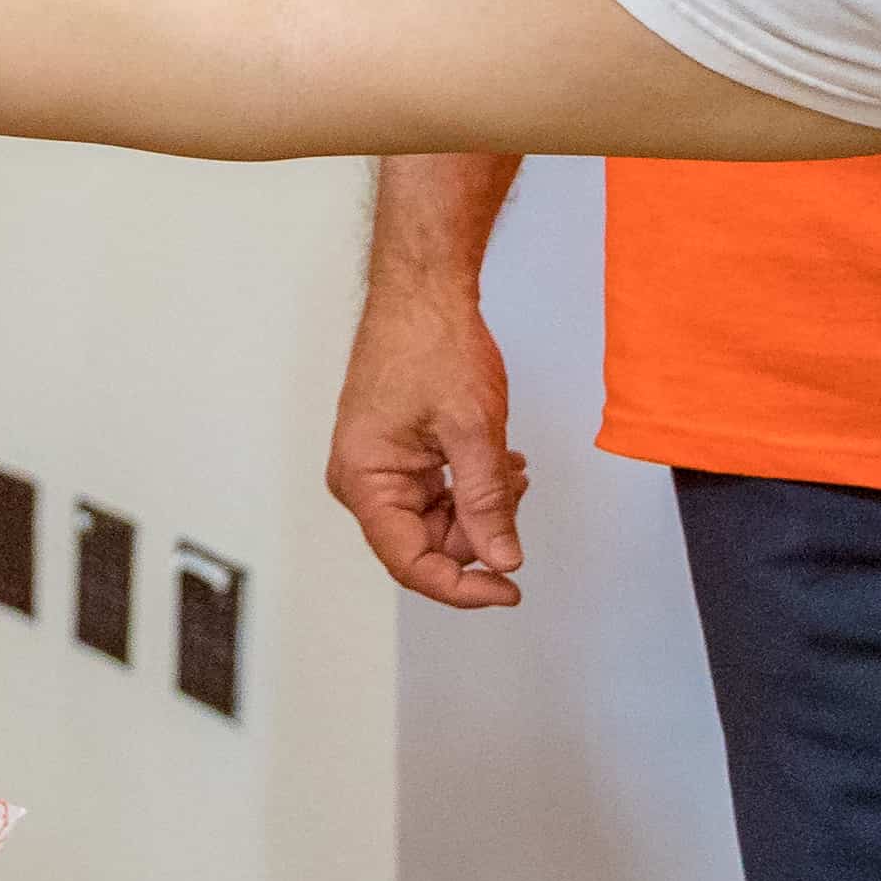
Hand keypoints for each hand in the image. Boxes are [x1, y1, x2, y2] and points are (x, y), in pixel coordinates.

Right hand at [327, 273, 529, 608]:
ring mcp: (378, 465)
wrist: (423, 291)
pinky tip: (499, 461)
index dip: (463, 587)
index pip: (411, 563)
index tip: (508, 589)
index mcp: (365, 480)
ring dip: (480, 504)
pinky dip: (472, 485)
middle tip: (516, 498)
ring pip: (437, 518)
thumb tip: (502, 560)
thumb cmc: (431, 343)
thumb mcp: (472, 430)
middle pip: (425, 543)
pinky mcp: (396, 451)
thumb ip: (486, 503)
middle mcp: (363, 479)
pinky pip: (436, 490)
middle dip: (479, 531)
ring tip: (510, 468)